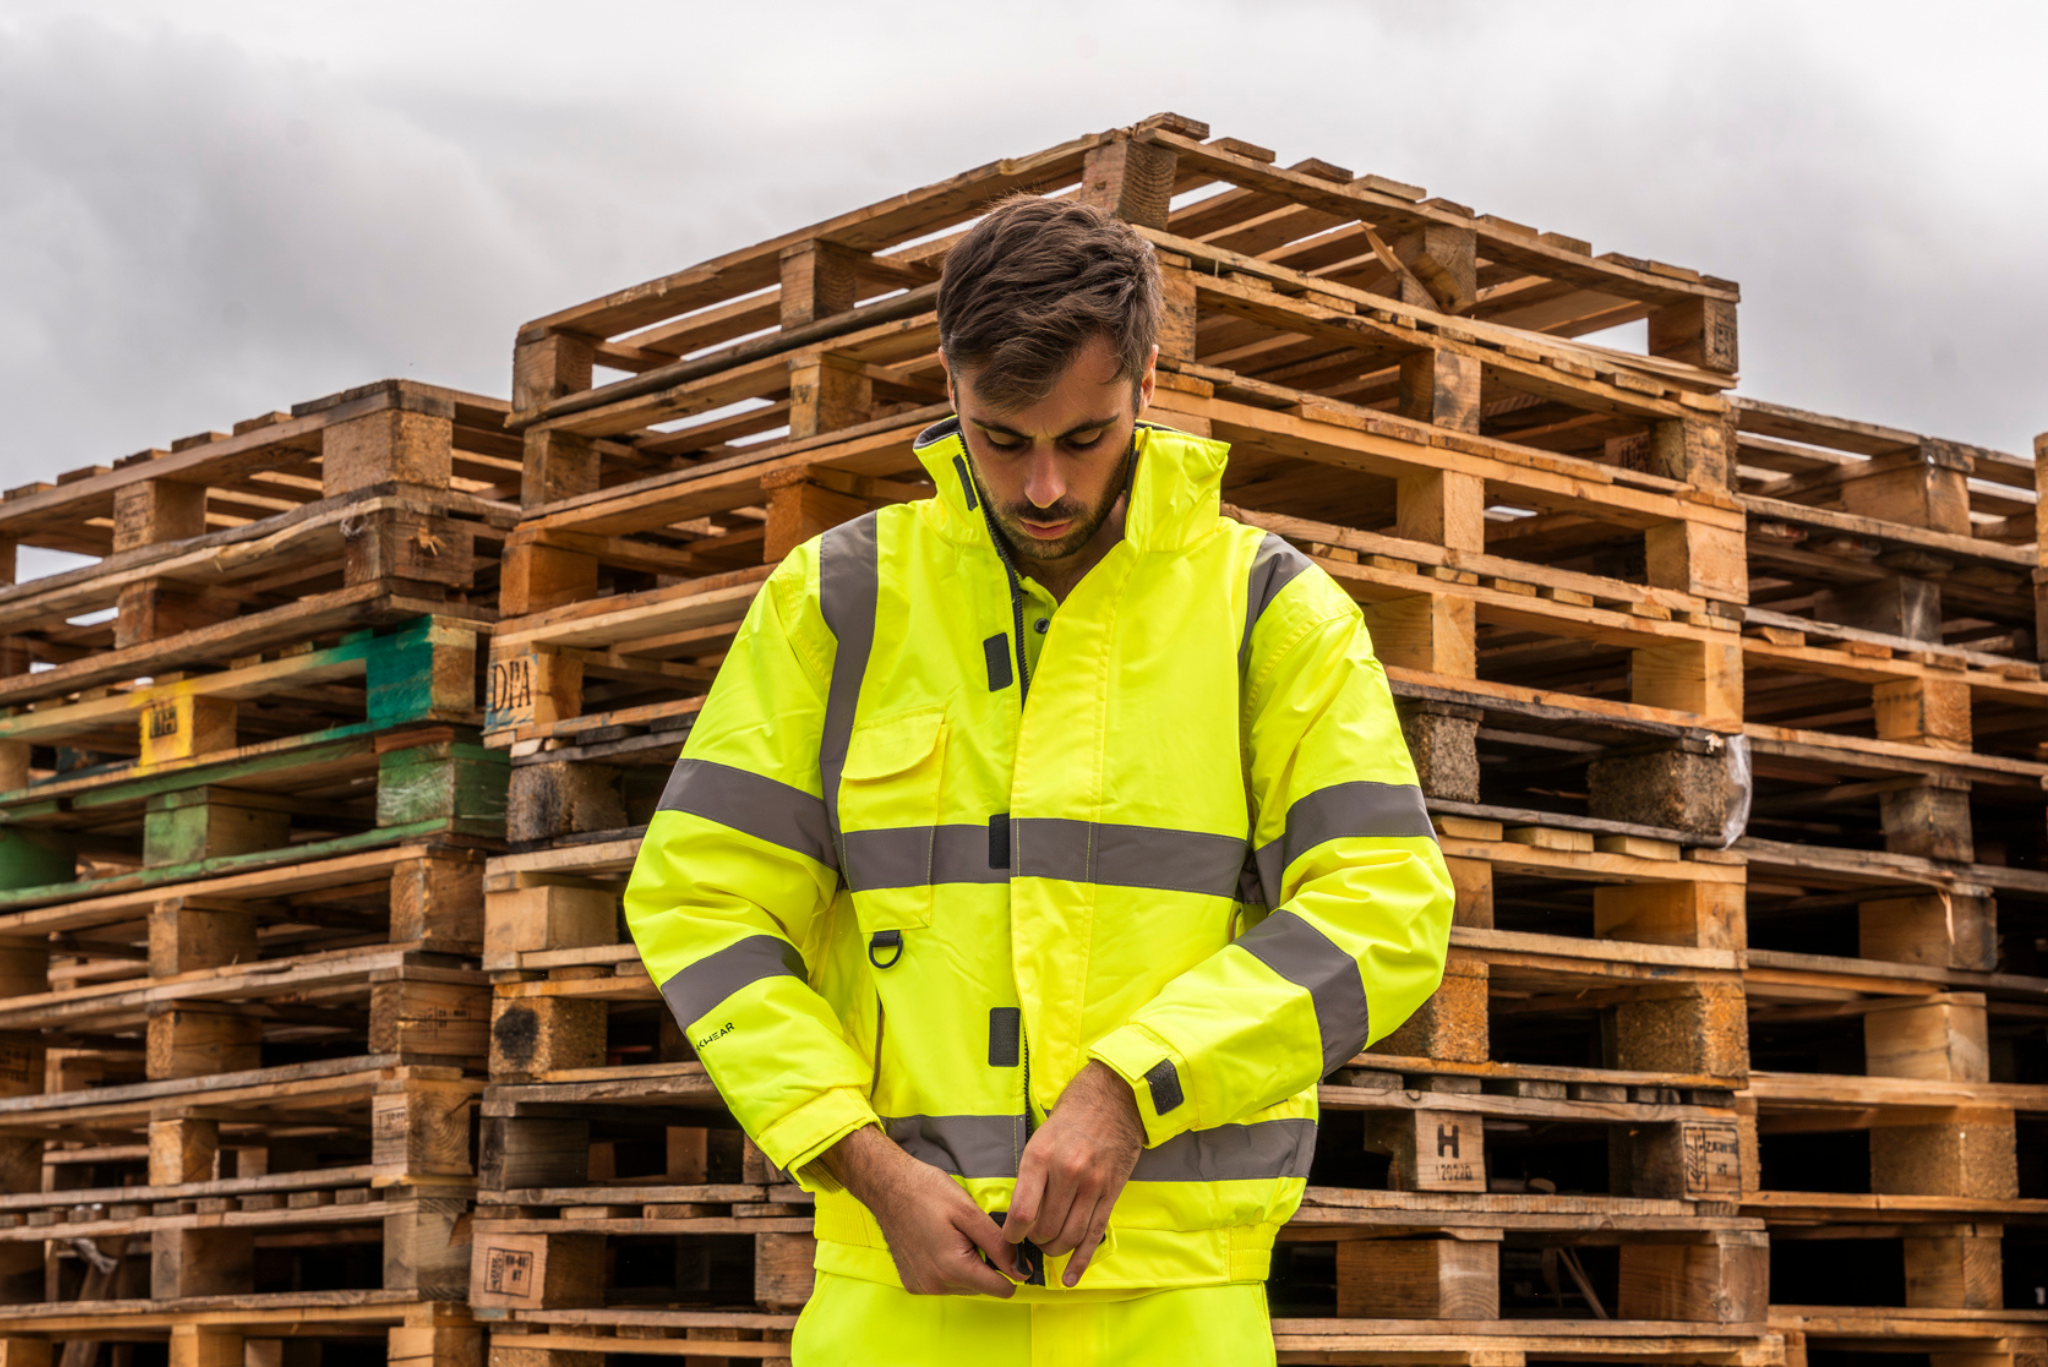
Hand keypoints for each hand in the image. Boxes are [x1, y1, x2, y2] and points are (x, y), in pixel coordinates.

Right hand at [817, 1124, 1018, 1296]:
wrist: (888, 1187)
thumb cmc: (927, 1192)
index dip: (1010, 1268)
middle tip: (971, 1232)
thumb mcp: (969, 1211)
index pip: (1000, 1289)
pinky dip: (949, 1267)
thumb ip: (998, 1244)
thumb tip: (1021, 1270)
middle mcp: (935, 1284)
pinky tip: (940, 1243)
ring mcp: (921, 1285)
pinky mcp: (912, 1282)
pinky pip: (944, 1283)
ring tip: (954, 1235)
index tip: (1005, 1248)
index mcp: (952, 1267)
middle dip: (984, 1263)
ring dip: (967, 1265)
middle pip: (982, 1286)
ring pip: (964, 1285)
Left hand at [1001, 1061, 1143, 1286]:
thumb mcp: (1040, 1139)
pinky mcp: (1111, 1192)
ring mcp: (1092, 1184)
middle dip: (1035, 1242)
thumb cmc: (1070, 1118)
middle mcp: (1067, 1173)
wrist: (1114, 1098)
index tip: (1010, 1238)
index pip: (1022, 1213)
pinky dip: (1081, 1261)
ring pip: (1069, 1237)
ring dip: (1056, 1250)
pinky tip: (1069, 1277)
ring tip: (1049, 1246)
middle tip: (1032, 1239)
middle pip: (1046, 1230)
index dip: (1012, 1235)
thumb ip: (1030, 1177)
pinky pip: (1095, 1234)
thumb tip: (1016, 1217)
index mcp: (1041, 1158)